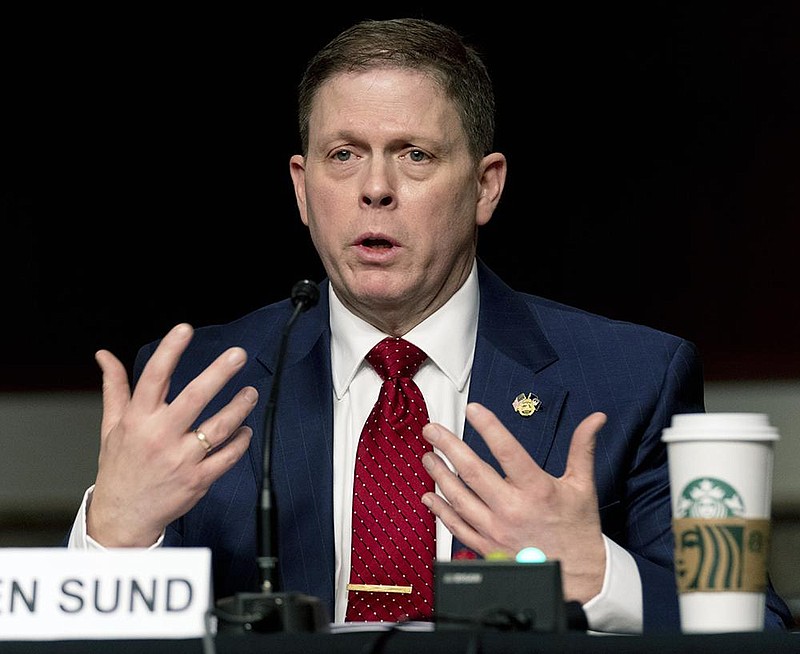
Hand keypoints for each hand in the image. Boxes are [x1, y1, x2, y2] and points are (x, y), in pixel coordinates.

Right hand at [87, 323, 257, 546]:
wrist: (122, 516)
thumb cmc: (120, 468)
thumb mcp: (111, 426)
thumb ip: (115, 388)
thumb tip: (105, 356)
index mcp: (138, 420)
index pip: (154, 377)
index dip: (170, 351)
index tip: (184, 330)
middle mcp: (160, 437)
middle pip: (194, 398)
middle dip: (218, 373)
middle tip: (238, 355)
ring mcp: (181, 459)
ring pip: (219, 427)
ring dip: (239, 407)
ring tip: (250, 392)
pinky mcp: (198, 480)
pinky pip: (227, 456)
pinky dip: (241, 441)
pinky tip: (245, 429)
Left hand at [421, 402, 607, 603]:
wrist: (579, 578)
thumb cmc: (578, 530)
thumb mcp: (583, 486)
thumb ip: (583, 449)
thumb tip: (595, 419)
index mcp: (537, 490)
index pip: (507, 451)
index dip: (489, 427)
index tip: (472, 409)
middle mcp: (513, 509)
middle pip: (472, 472)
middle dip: (448, 446)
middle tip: (432, 429)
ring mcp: (496, 530)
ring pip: (458, 498)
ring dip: (439, 475)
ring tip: (428, 455)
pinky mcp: (487, 548)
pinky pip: (457, 526)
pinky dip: (440, 510)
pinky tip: (429, 496)